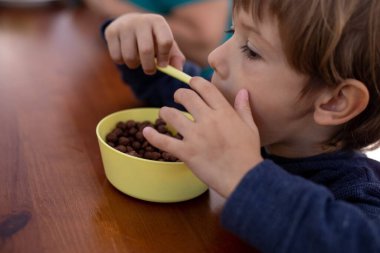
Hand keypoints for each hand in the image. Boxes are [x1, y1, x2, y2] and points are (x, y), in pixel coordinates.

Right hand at [105, 13, 184, 73]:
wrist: (130, 24)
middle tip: (150, 70)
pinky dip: (122, 62)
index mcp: (158, 22)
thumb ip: (175, 58)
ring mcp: (125, 26)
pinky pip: (117, 57)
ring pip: (130, 57)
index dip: (164, 57)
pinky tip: (125, 54)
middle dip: (149, 67)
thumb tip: (178, 70)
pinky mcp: (111, 32)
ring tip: (137, 60)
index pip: (165, 41)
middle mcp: (141, 21)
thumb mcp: (165, 45)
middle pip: (146, 51)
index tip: (163, 65)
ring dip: (135, 65)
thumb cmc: (152, 38)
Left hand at [142, 77, 263, 197]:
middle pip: (186, 97)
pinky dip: (152, 136)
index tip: (191, 83)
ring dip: (165, 112)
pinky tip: (146, 131)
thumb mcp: (250, 128)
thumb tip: (242, 92)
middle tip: (177, 98)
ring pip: (172, 115)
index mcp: (224, 112)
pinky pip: (164, 141)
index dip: (195, 82)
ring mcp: (195, 136)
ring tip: (164, 113)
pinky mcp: (186, 152)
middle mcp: (207, 120)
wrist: (244, 178)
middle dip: (179, 94)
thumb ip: (243, 108)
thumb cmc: (248, 154)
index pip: (205, 88)